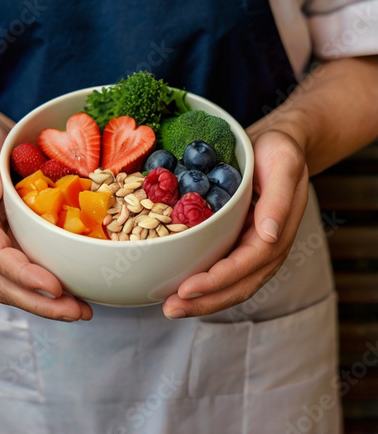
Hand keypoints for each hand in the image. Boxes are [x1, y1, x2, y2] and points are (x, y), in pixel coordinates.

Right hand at [0, 115, 92, 321]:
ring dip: (48, 304)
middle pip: (5, 283)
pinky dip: (50, 287)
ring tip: (82, 311)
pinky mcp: (13, 242)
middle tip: (77, 312)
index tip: (54, 286)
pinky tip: (76, 290)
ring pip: (16, 286)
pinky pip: (28, 271)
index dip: (23, 274)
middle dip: (40, 303)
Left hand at [162, 129, 308, 318]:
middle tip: (170, 309)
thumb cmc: (279, 151)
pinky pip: (223, 268)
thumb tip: (268, 236)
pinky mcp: (238, 241)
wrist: (277, 145)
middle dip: (205, 301)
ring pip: (230, 284)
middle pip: (238, 285)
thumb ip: (278, 200)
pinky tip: (180, 287)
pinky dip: (204, 283)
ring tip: (171, 308)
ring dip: (202, 300)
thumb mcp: (283, 165)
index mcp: (277, 232)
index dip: (218, 281)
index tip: (187, 290)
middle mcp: (265, 246)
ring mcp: (252, 247)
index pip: (247, 265)